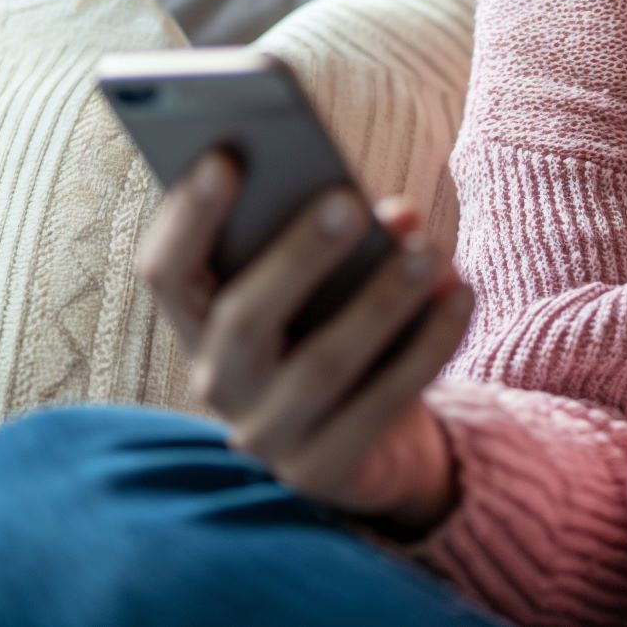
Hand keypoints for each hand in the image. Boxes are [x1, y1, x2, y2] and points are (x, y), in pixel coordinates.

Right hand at [133, 153, 475, 532]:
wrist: (373, 442)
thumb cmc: (338, 326)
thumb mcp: (329, 281)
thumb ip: (344, 240)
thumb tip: (395, 213)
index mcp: (199, 322)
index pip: (166, 271)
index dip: (187, 216)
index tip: (224, 155)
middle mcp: (217, 383)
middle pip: (242, 320)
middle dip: (297, 256)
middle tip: (348, 201)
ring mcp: (266, 436)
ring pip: (320, 366)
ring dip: (379, 301)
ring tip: (429, 249)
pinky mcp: (325, 472)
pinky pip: (381, 406)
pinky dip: (426, 346)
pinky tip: (460, 294)